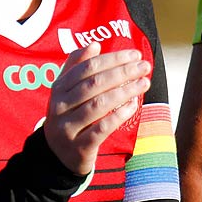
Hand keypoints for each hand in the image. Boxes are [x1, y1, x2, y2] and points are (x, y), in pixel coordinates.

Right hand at [43, 42, 149, 174]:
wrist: (58, 155)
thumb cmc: (69, 116)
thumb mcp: (67, 91)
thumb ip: (76, 67)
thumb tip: (94, 45)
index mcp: (58, 88)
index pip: (87, 67)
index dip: (112, 59)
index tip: (134, 55)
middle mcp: (60, 106)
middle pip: (93, 84)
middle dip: (122, 72)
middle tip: (144, 66)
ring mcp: (68, 128)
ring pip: (98, 105)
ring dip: (124, 92)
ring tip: (144, 83)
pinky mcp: (79, 147)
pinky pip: (101, 129)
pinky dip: (118, 116)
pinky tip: (133, 106)